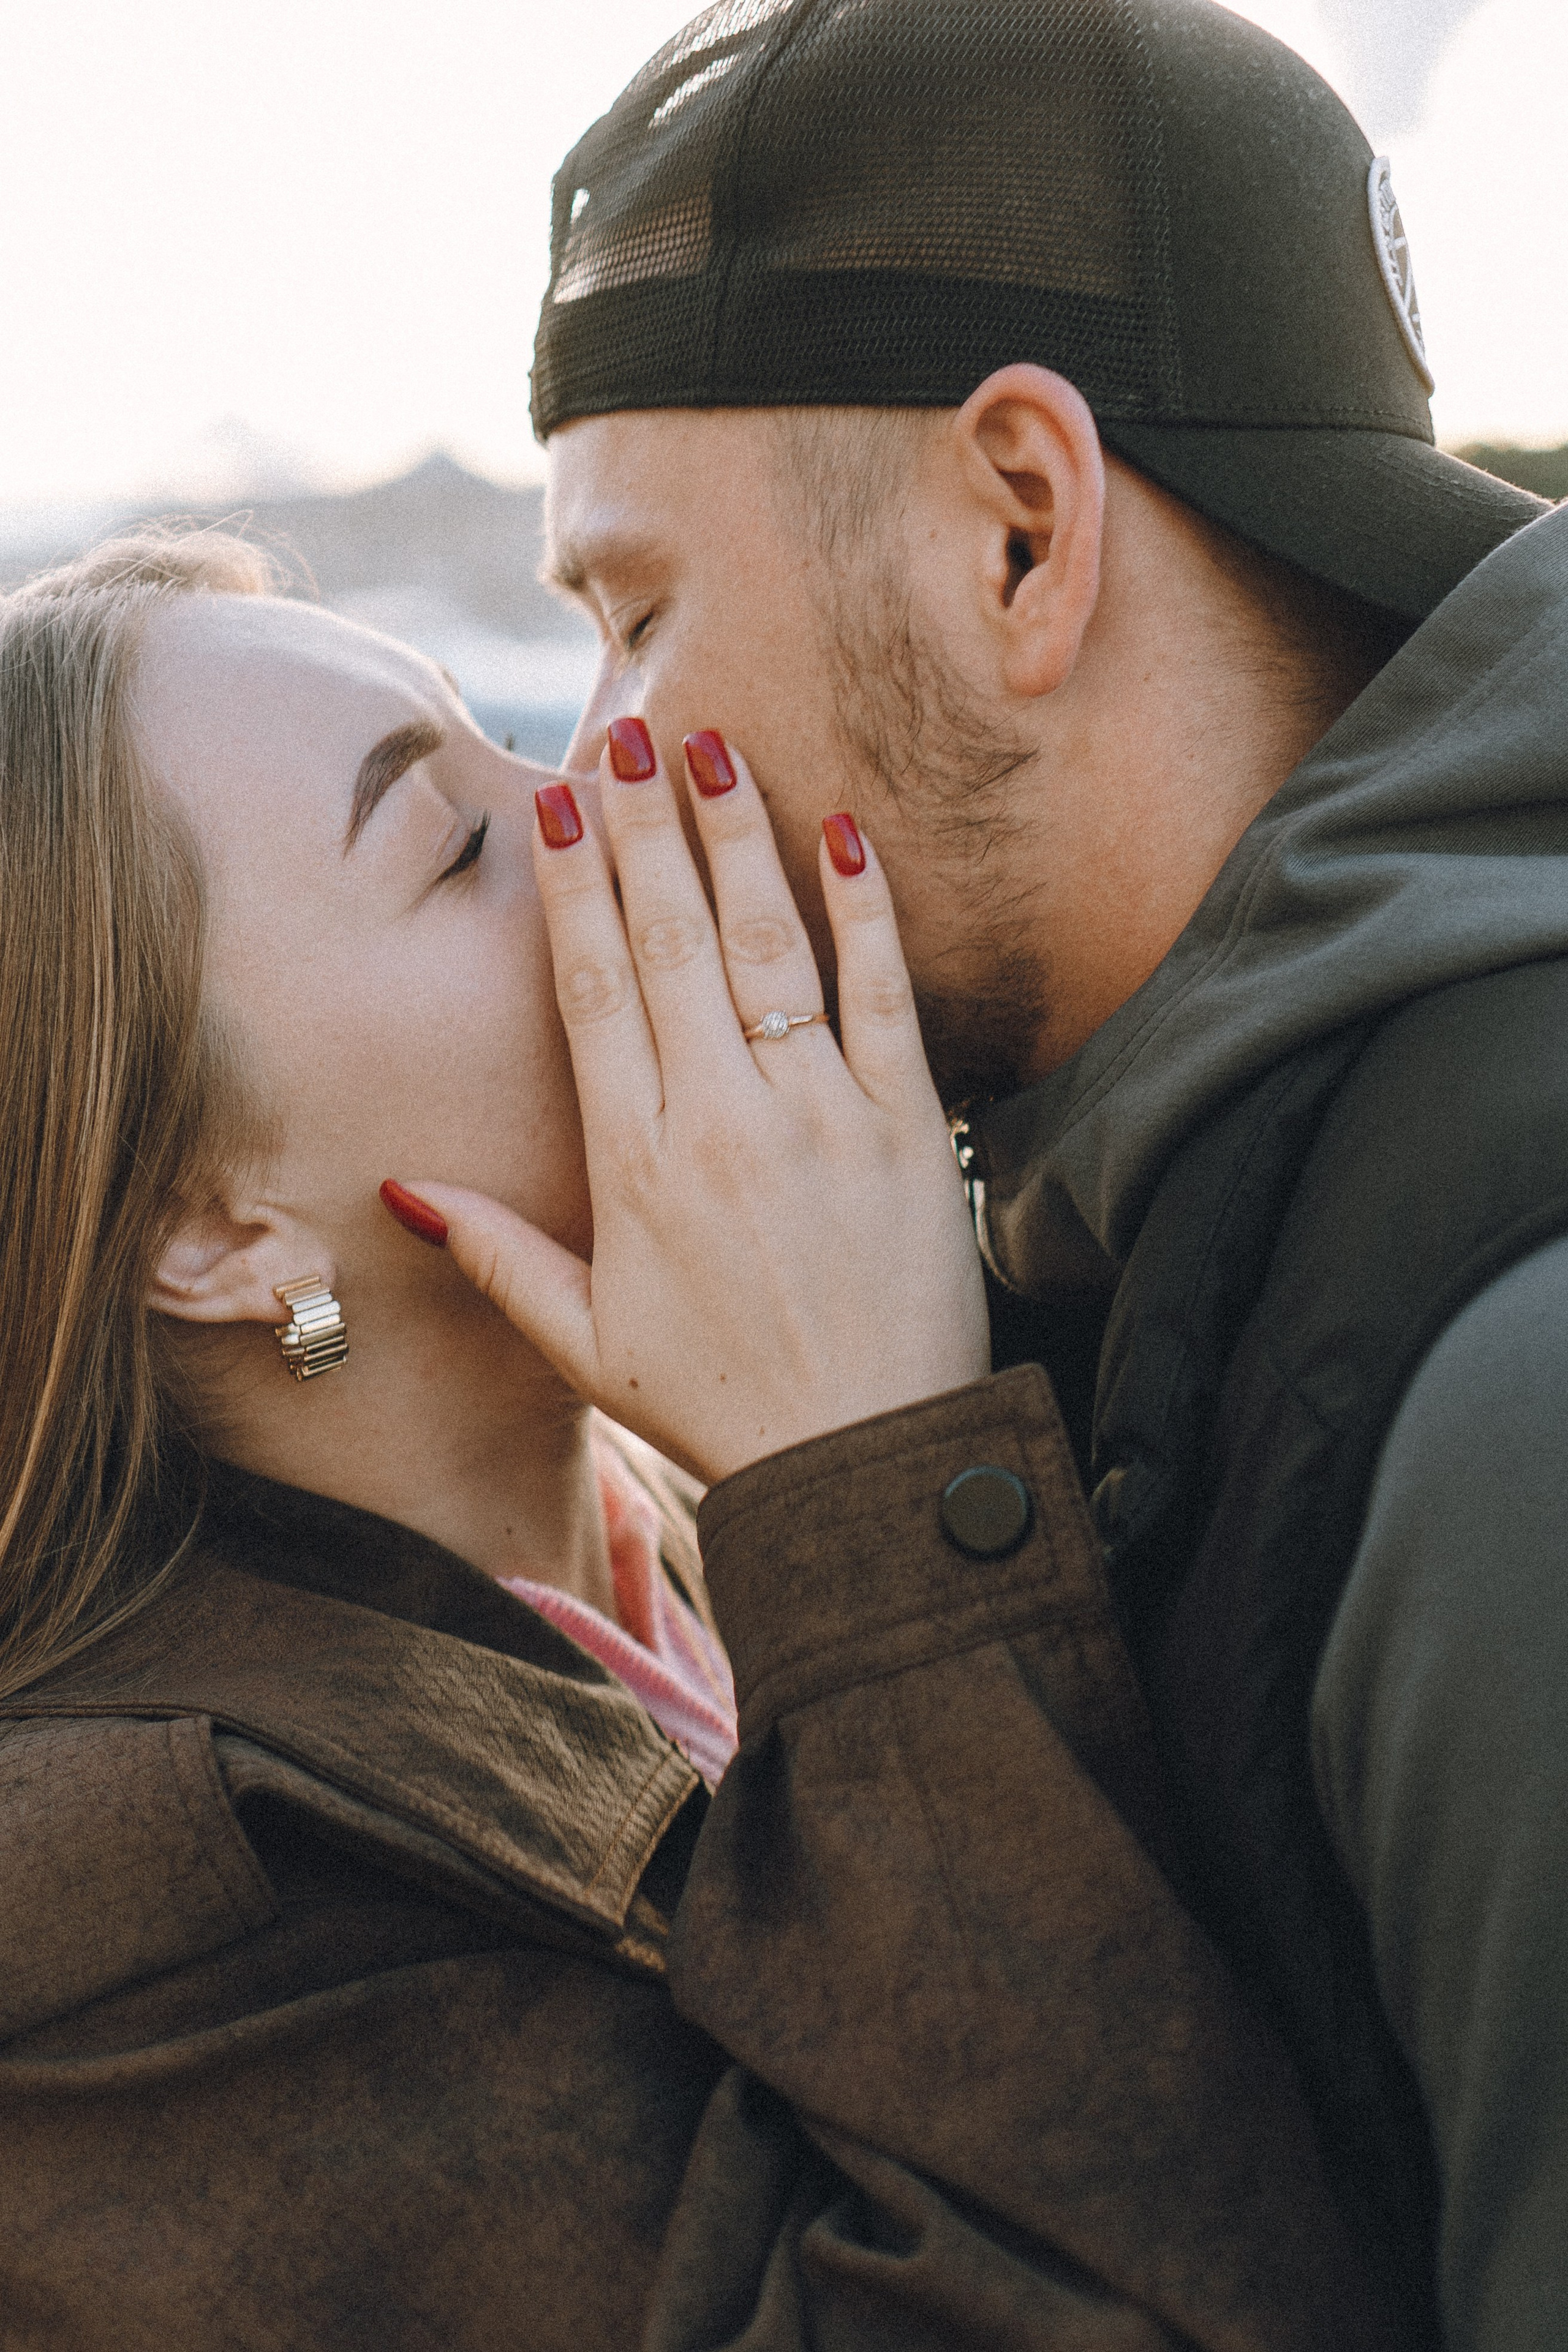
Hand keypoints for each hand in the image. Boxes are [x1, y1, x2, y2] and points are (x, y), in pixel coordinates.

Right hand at [383, 721, 988, 1484]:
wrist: (870, 1461)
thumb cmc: (722, 1405)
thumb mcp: (587, 1343)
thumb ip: (497, 1254)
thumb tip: (404, 1187)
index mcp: (636, 1167)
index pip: (594, 995)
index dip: (572, 894)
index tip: (558, 810)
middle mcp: (723, 1124)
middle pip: (675, 945)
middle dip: (645, 833)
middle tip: (630, 739)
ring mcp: (822, 1116)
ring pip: (770, 948)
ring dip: (739, 840)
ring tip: (715, 751)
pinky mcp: (909, 1127)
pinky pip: (885, 996)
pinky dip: (865, 913)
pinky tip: (844, 834)